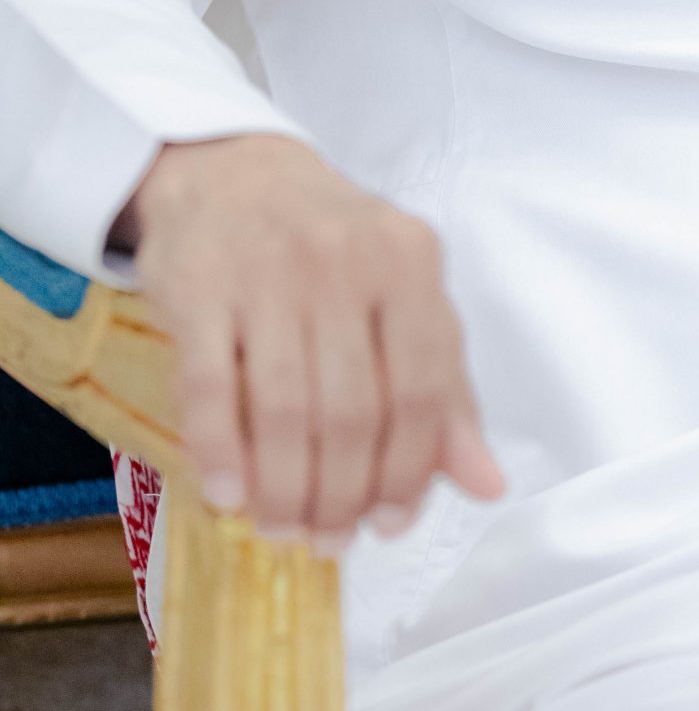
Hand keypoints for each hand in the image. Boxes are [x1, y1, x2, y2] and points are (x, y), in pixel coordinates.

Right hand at [112, 130, 504, 546]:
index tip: (390, 526)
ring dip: (286, 489)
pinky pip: (209, 388)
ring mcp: (268, 272)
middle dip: (342, 496)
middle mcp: (345, 261)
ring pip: (285, 409)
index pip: (424, 391)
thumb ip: (445, 388)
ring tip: (284, 527)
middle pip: (353, 412)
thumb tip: (487, 485)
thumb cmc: (332, 249)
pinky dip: (221, 454)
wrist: (232, 172)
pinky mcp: (199, 286)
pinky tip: (229, 495)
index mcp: (411, 263)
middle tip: (329, 539)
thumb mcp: (403, 297)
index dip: (409, 474)